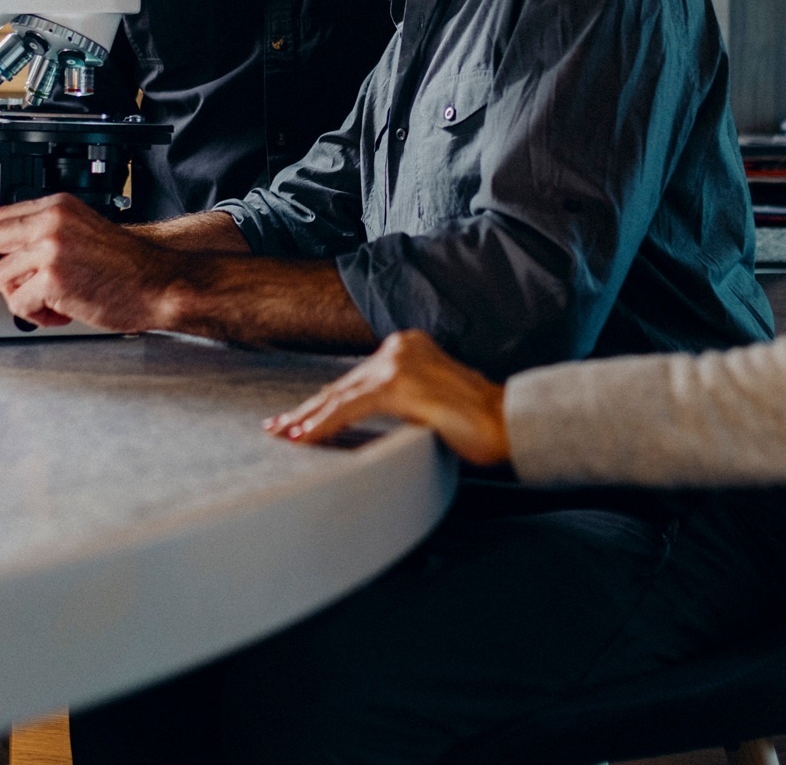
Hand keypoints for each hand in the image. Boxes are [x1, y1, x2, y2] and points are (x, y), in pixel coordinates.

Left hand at [0, 193, 182, 331]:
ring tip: (52, 303)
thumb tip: (4, 259)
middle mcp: (51, 221)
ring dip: (20, 298)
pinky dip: (36, 315)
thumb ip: (44, 238)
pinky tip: (61, 312)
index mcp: (57, 207)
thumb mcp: (82, 235)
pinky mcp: (52, 277)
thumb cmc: (126, 268)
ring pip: (2, 278)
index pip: (0, 218)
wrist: (159, 283)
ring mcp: (50, 248)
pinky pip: (19, 303)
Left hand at [265, 331, 511, 466]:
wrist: (507, 425)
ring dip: (309, 419)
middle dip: (308, 409)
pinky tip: (305, 438)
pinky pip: (348, 408)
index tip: (299, 418)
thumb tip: (364, 418)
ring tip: (285, 436)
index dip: (325, 401)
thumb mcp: (429, 402)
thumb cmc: (476, 423)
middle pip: (343, 384)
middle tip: (278, 428)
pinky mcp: (397, 385)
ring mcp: (398, 363)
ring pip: (340, 396)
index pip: (356, 379)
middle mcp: (399, 347)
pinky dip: (324, 425)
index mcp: (408, 346)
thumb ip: (401, 399)